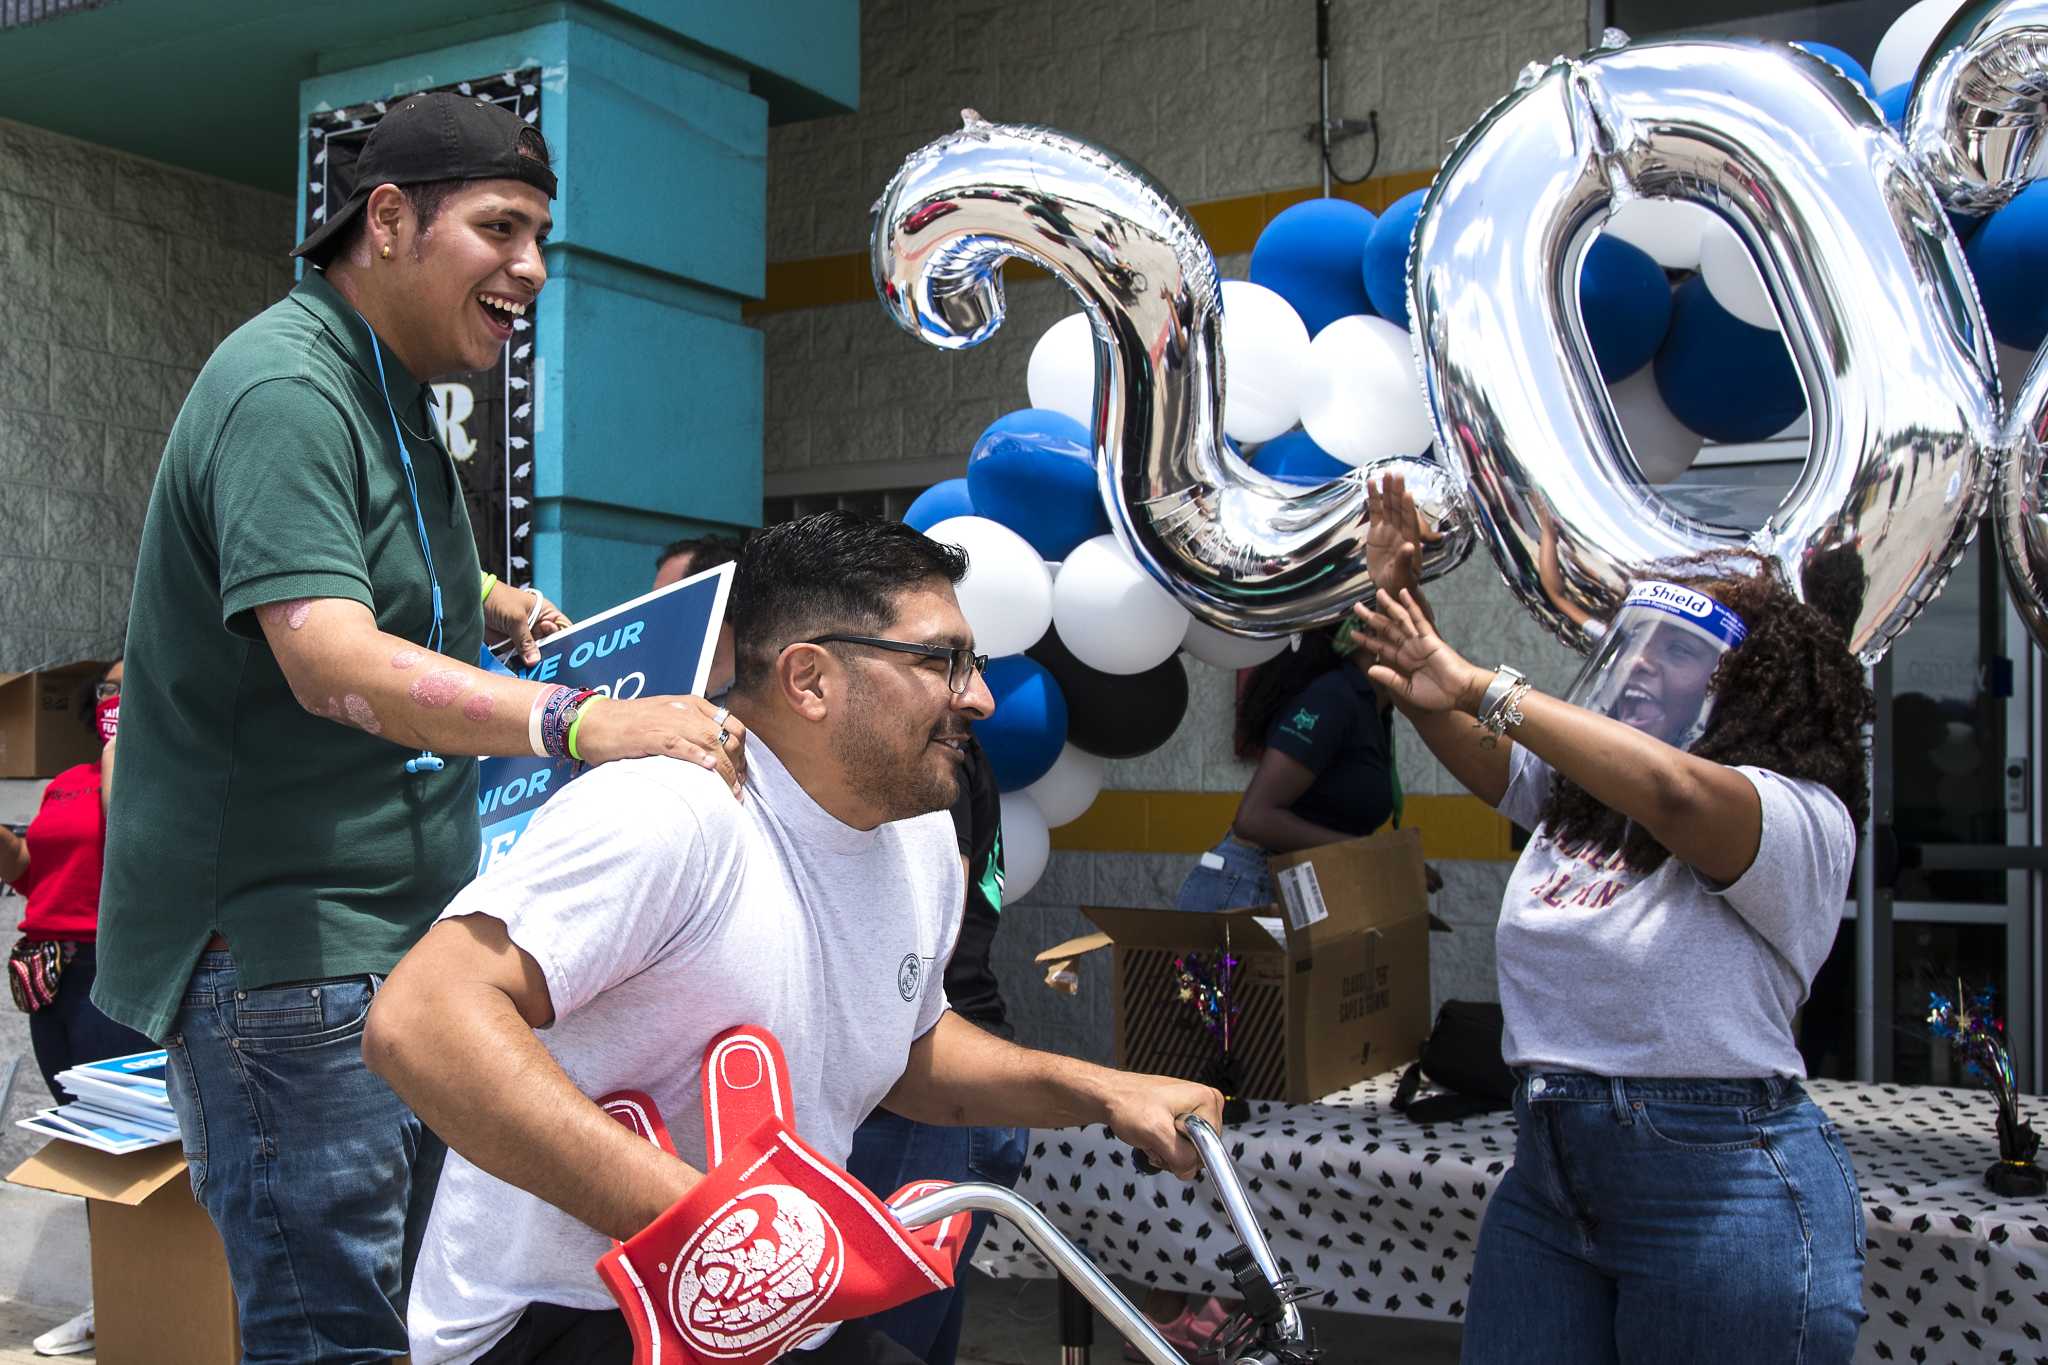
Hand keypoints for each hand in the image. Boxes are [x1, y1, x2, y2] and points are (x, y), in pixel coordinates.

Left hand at [486, 583, 573, 665]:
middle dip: (552, 655)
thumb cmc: (499, 600)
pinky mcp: (512, 645)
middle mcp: (538, 626)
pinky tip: (526, 672)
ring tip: (539, 673)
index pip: (562, 629)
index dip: (567, 640)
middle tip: (553, 667)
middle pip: (551, 644)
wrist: (473, 601)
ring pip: (536, 653)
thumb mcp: (516, 619)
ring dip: (536, 662)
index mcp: (545, 613)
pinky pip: (521, 657)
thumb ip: (526, 641)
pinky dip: (522, 665)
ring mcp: (526, 637)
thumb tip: (534, 661)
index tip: (568, 655)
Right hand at [572, 695, 748, 798]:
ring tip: (730, 793)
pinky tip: (708, 769)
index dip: (742, 752)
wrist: (592, 721)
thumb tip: (714, 756)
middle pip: (726, 737)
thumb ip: (691, 730)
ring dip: (725, 770)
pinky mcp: (649, 735)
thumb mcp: (667, 718)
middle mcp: (684, 710)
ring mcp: (667, 721)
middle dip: (738, 766)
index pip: (732, 725)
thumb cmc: (629, 725)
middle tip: (738, 790)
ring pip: (709, 742)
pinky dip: (696, 756)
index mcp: (692, 705)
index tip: (742, 774)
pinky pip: (679, 744)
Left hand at [1104, 1073, 1223, 1180]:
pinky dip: (1163, 1148)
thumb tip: (1189, 1171)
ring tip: (1151, 1136)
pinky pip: (1180, 1145)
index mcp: (1207, 1100)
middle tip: (1155, 1139)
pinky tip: (1151, 1137)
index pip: (1210, 1146)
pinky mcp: (1182, 1117)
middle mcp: (1205, 1103)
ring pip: (1189, 1151)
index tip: (1165, 1139)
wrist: (1109, 1096)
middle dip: (1175, 1153)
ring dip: (1167, 1152)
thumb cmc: (1128, 1104)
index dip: (1186, 1152)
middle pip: (1200, 1149)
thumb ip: (1179, 1155)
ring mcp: (1193, 1110)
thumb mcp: (1155, 1132)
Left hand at [1352, 588, 1484, 714]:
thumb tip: (1370, 669)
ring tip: (1377, 593)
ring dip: (1389, 606)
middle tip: (1357, 607)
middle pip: (1387, 629)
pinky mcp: (1430, 638)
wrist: (1460, 693)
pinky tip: (1403, 594)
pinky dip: (1411, 606)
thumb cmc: (1439, 696)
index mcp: (1405, 661)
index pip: (1382, 647)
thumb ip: (1390, 678)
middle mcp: (1410, 648)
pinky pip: (1419, 619)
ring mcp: (1420, 641)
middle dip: (1372, 618)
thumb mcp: (1408, 691)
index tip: (1353, 633)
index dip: (1367, 640)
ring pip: (1400, 620)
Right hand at [1364, 471, 1440, 603]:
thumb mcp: (1403, 575)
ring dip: (1387, 490)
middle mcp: (1400, 531)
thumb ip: (1405, 561)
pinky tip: (1372, 484)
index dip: (1408, 507)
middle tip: (1396, 473)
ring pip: (1388, 506)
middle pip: (1399, 508)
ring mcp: (1388, 529)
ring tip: (1385, 473)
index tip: (1407, 493)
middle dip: (1397, 491)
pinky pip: (1375, 512)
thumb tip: (1408, 546)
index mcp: (1410, 540)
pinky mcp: (1377, 532)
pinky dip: (1374, 498)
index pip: (1409, 520)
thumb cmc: (1401, 583)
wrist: (1390, 587)